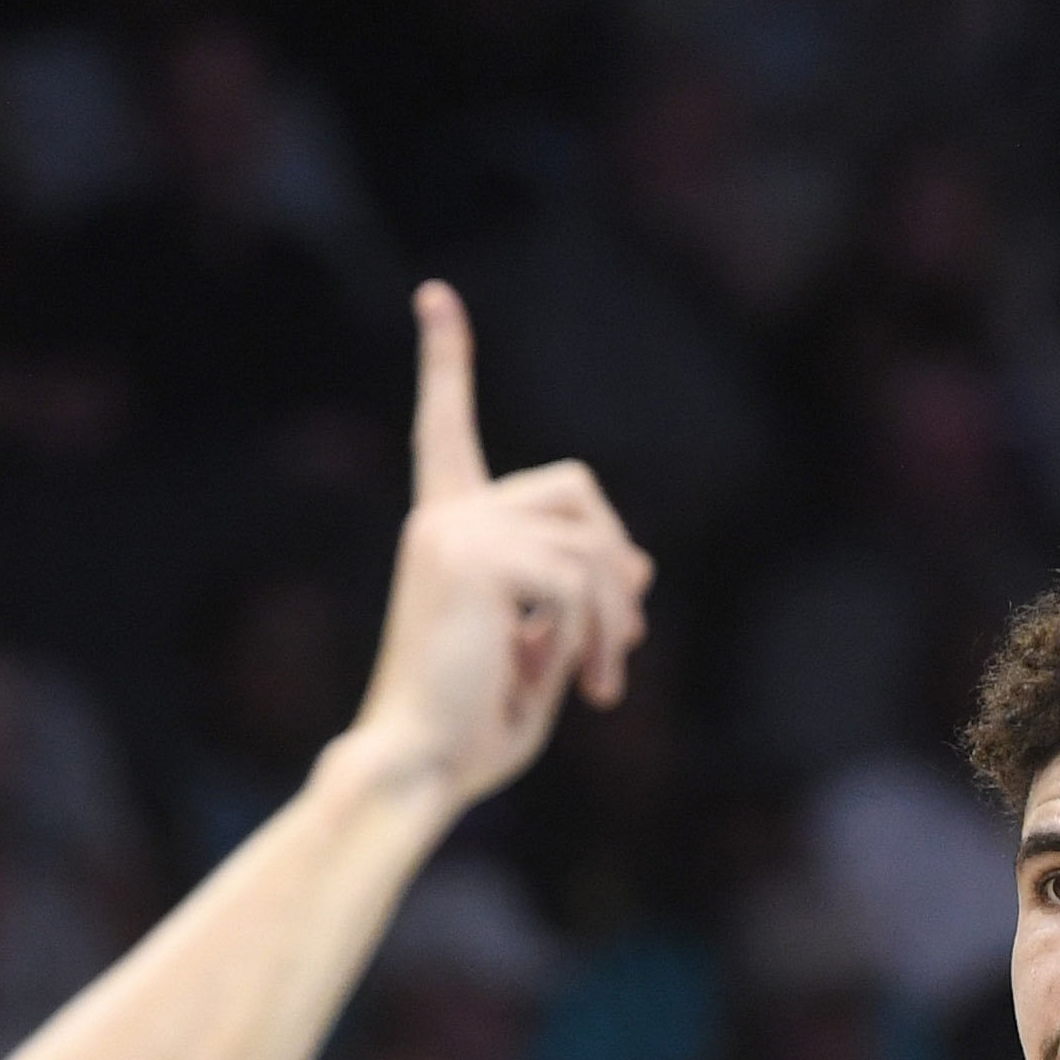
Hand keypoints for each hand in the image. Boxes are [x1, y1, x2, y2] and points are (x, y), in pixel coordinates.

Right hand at [343, 282, 653, 807]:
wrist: (421, 765)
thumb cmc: (471, 726)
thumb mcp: (543, 647)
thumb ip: (578, 595)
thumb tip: (638, 564)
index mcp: (446, 527)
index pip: (446, 427)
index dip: (445, 359)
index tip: (435, 294)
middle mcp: (444, 515)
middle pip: (578, 488)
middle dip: (618, 561)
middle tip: (628, 642)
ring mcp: (455, 530)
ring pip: (592, 544)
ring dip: (616, 622)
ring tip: (601, 686)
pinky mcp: (475, 559)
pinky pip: (579, 580)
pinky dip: (596, 638)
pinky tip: (575, 690)